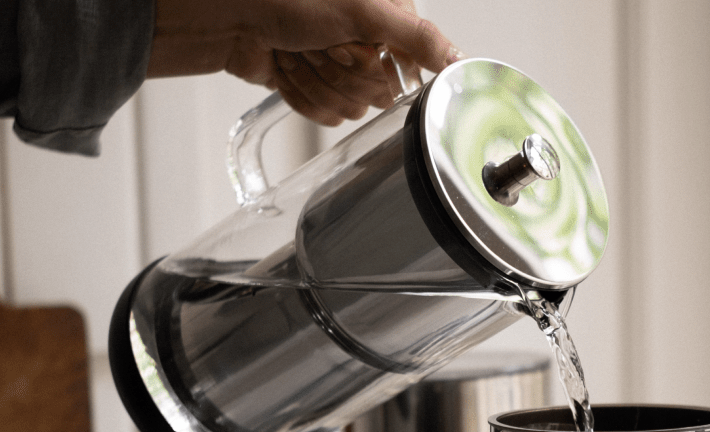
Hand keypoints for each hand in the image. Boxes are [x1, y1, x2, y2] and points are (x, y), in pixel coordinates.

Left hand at [148, 0, 460, 125]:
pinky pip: (324, 116)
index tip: (355, 47)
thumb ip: (416, 37)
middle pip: (378, 97)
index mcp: (388, 16)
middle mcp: (367, 42)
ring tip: (296, 50)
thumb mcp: (363, 12)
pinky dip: (300, 93)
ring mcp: (339, 66)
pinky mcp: (314, 86)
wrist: (225, 15)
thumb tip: (458, 60)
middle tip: (318, 43)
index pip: (409, 72)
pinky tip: (286, 66)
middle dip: (341, 75)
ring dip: (316, 82)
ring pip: (350, 110)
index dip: (378, 67)